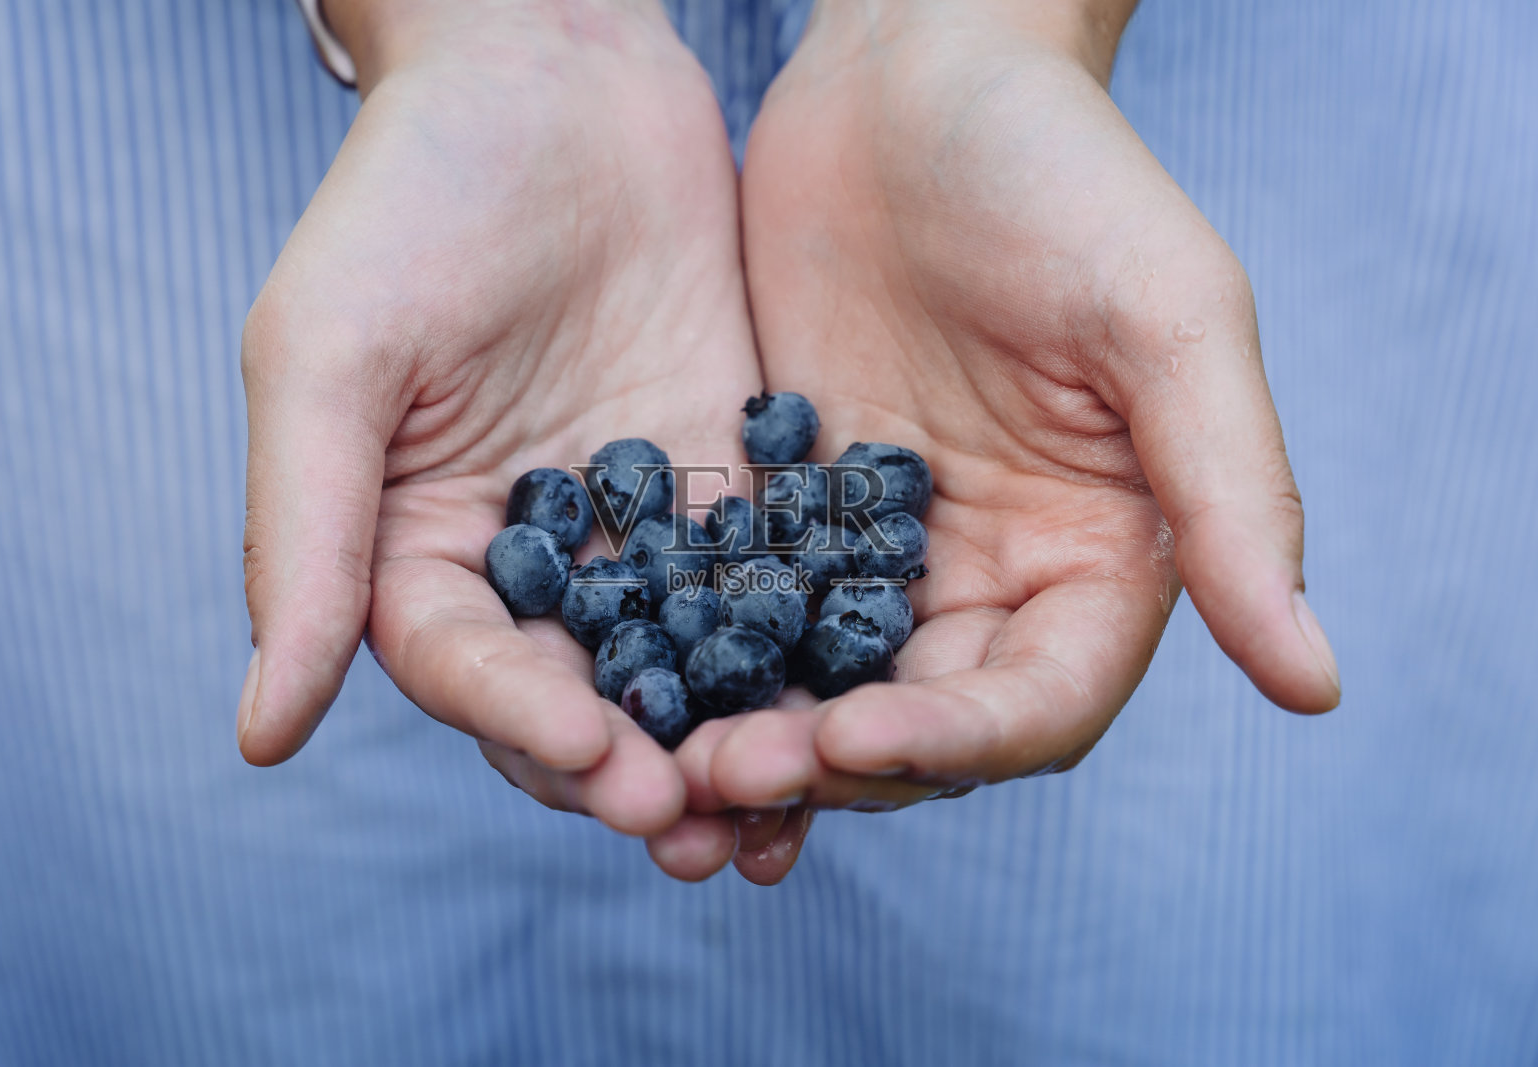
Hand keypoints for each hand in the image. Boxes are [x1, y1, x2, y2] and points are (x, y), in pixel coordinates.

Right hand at [236, 0, 808, 878]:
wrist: (553, 76)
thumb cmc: (411, 199)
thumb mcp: (329, 359)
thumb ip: (306, 544)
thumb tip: (261, 737)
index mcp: (419, 549)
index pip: (468, 667)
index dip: (523, 721)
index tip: (595, 759)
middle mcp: (532, 557)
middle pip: (582, 692)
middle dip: (638, 761)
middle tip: (701, 819)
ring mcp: (637, 525)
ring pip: (685, 660)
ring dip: (729, 732)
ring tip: (786, 792)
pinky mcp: (728, 482)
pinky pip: (766, 576)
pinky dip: (802, 638)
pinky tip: (853, 685)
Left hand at [690, 0, 1341, 810]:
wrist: (915, 80)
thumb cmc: (1060, 174)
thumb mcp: (1167, 323)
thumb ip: (1235, 499)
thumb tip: (1318, 686)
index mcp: (1096, 560)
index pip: (1037, 704)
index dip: (955, 742)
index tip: (852, 736)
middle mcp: (992, 575)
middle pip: (918, 723)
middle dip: (829, 760)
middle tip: (721, 776)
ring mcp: (883, 549)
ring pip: (823, 689)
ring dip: (758, 744)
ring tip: (670, 778)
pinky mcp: (792, 509)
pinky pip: (745, 615)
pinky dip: (700, 665)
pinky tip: (633, 694)